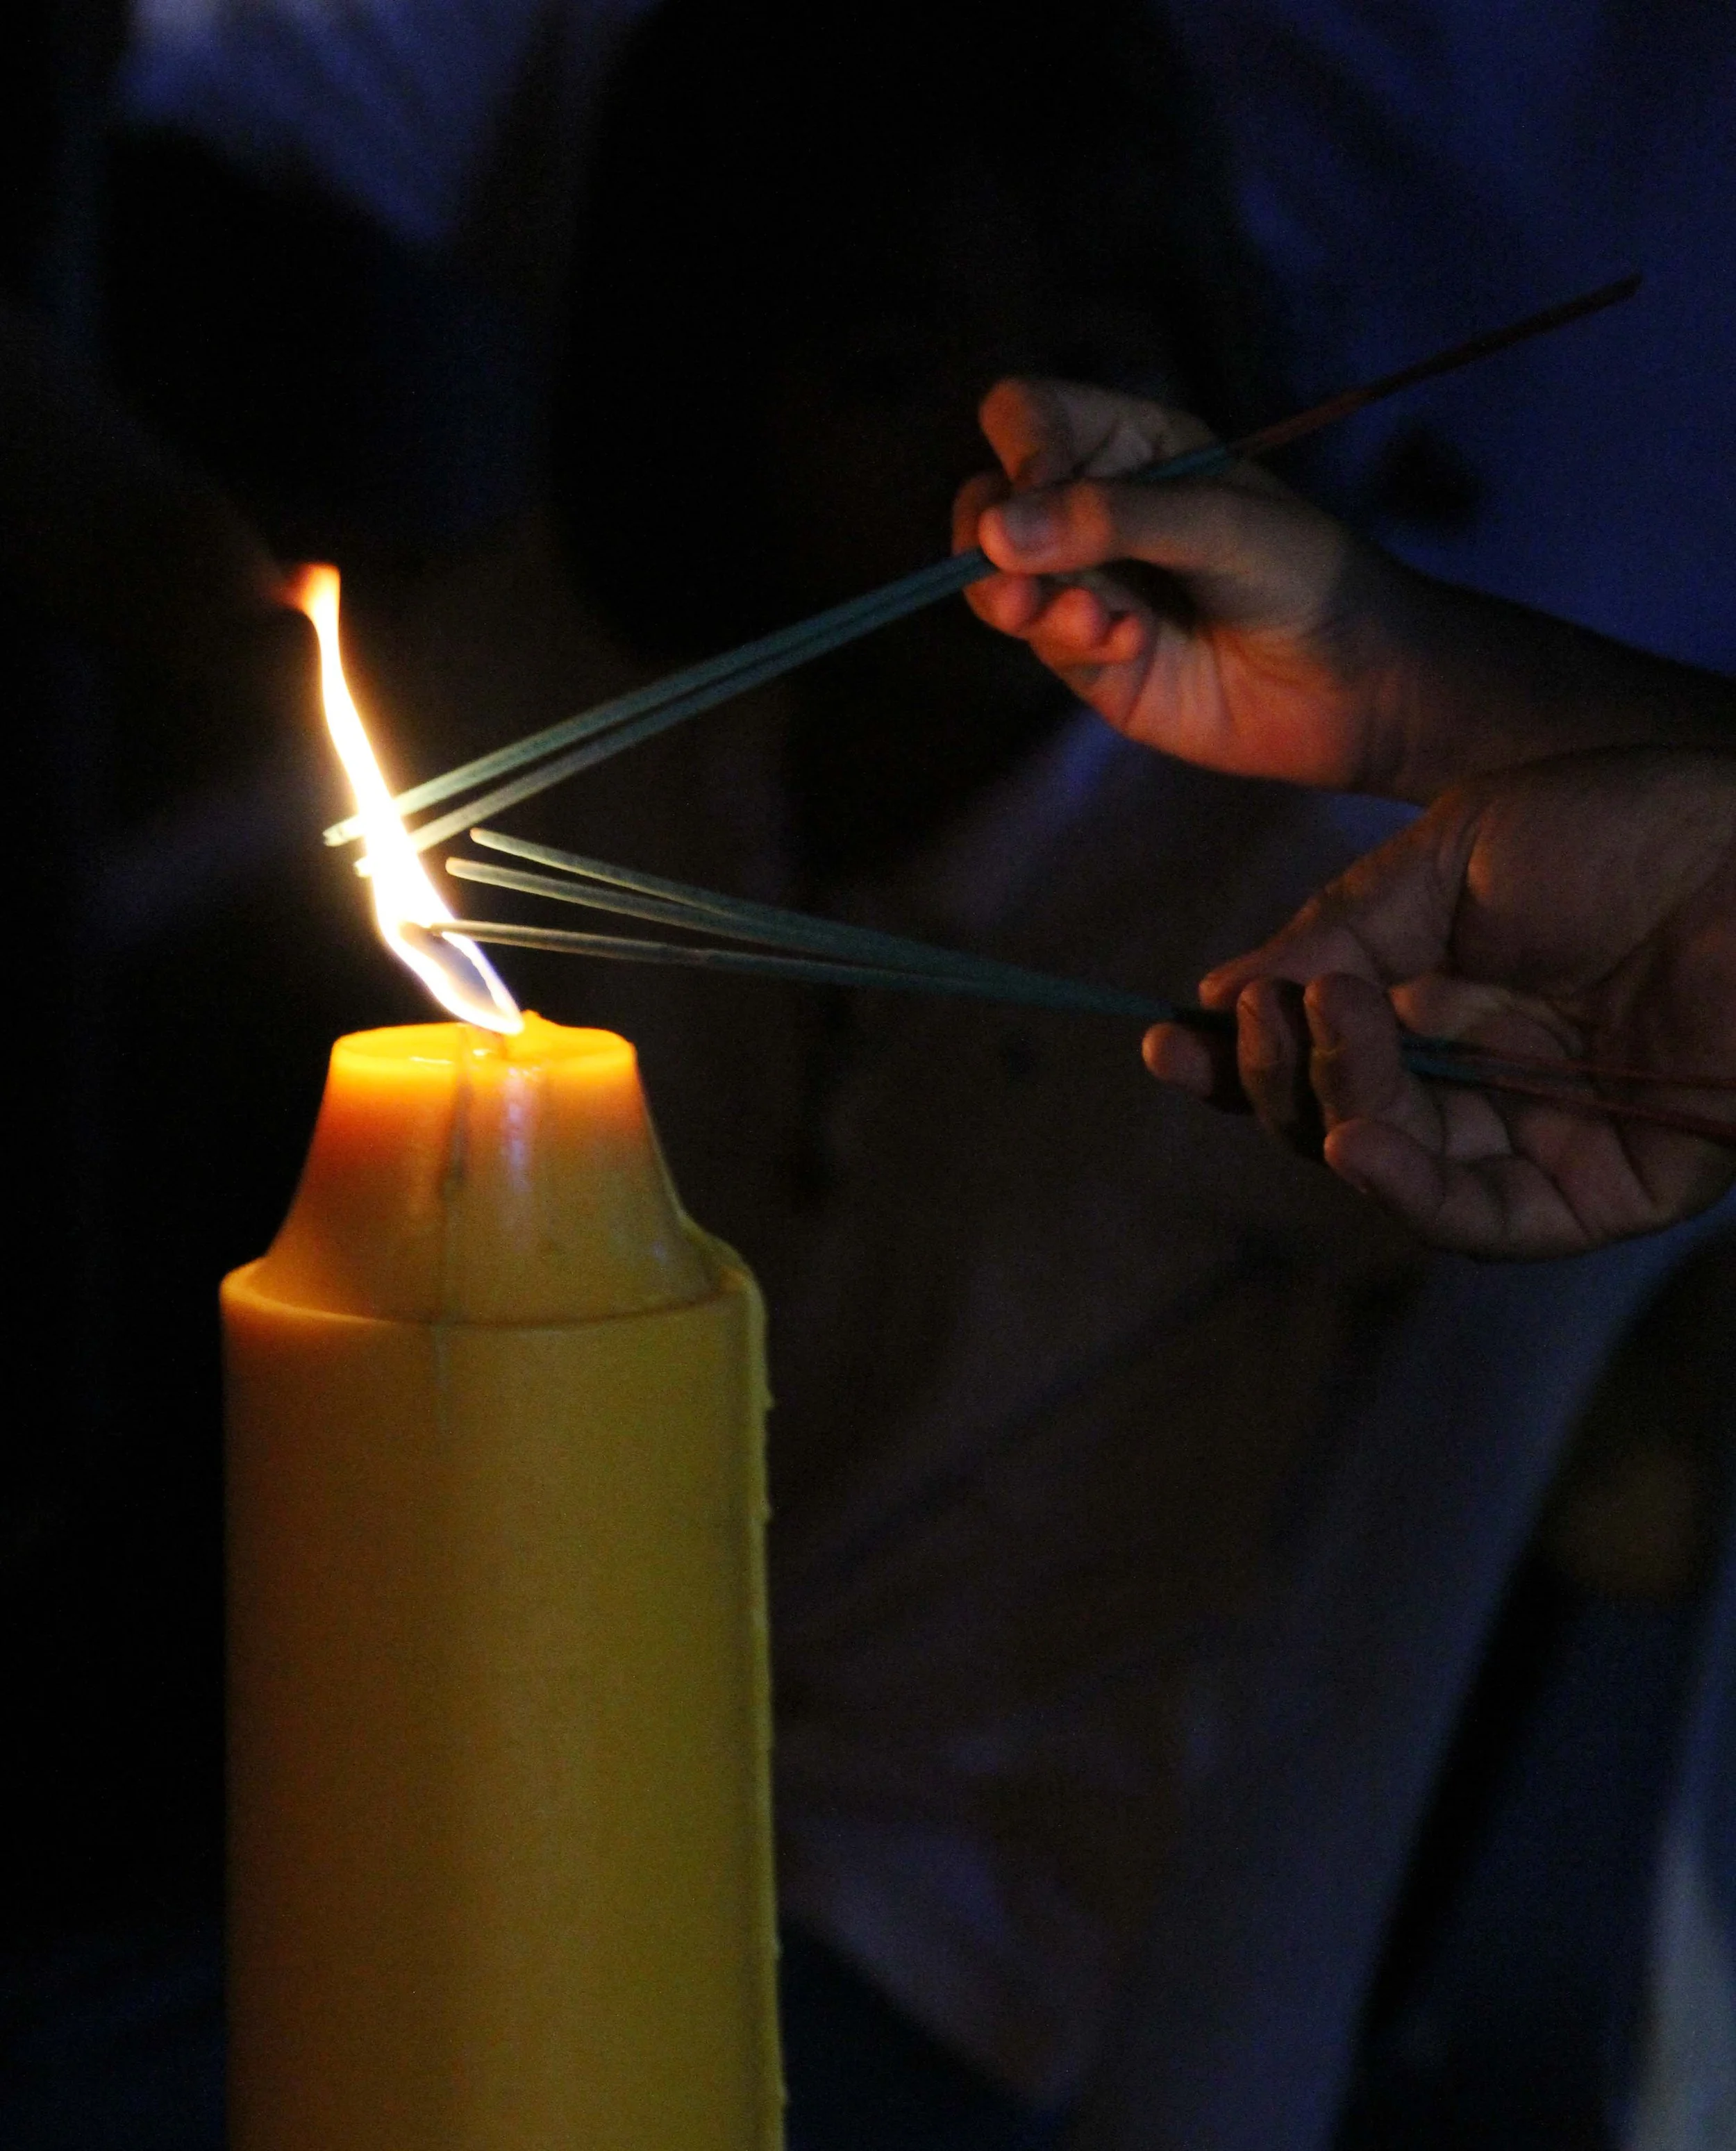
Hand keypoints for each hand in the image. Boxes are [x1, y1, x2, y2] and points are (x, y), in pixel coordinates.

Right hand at [953, 379, 1735, 802]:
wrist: (1356, 686)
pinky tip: (1133, 646)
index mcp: (1131, 445)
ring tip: (1091, 622)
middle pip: (989, 501)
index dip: (1018, 449)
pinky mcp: (1089, 657)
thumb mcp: (1219, 523)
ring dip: (1028, 601)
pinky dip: (1073, 640)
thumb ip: (1111, 518)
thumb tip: (992, 531)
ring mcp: (1087, 584)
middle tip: (1024, 585)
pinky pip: (1041, 639)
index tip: (1040, 493)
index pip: (1026, 416)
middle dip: (992, 542)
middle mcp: (1094, 508)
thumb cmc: (1307, 576)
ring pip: (998, 579)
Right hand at [1145, 750, 1735, 1257]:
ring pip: (1398, 1171)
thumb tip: (1222, 997)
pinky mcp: (1604, 1194)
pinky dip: (1405, 1188)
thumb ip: (1344, 930)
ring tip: (1313, 1037)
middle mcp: (1492, 1078)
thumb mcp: (1457, 854)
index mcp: (1456, 998)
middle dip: (1273, 1079)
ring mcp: (1545, 1139)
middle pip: (1341, 1118)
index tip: (1169, 1038)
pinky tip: (1350, 1141)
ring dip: (1332, 1113)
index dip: (1244, 1053)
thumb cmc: (1634, 829)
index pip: (1324, 1050)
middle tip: (1252, 1023)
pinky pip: (1483, 1220)